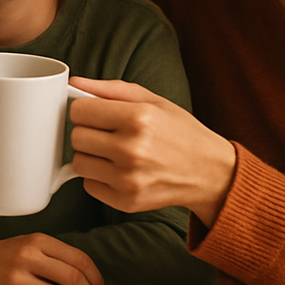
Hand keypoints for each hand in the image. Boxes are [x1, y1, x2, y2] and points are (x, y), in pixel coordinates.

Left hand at [67, 78, 235, 227]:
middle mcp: (132, 149)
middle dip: (88, 132)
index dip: (85, 110)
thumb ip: (110, 89)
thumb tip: (74, 83)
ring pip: (79, 163)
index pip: (79, 111)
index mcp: (138, 118)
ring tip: (114, 152)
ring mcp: (128, 179)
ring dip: (92, 156)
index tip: (96, 114)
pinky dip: (99, 178)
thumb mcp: (152, 101)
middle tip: (108, 134)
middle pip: (76, 137)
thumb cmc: (180, 133)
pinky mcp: (126, 201)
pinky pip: (88, 185)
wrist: (209, 172)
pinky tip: (120, 171)